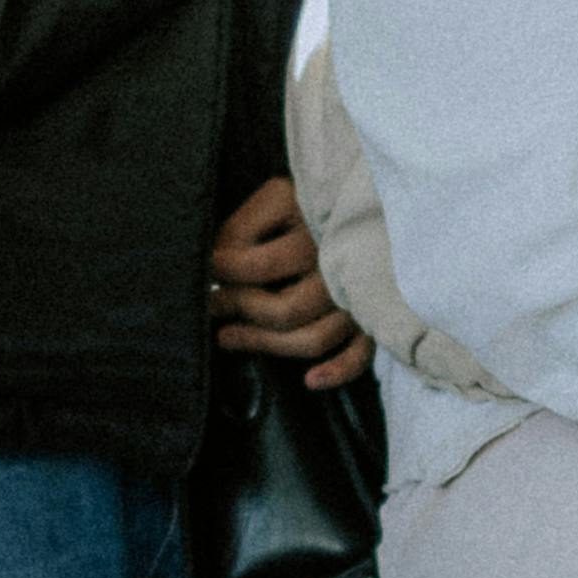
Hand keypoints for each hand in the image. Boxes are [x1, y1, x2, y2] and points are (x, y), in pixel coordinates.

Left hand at [209, 165, 370, 392]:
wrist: (367, 199)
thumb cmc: (313, 198)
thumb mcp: (275, 196)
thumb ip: (243, 228)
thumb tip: (213, 269)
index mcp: (316, 234)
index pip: (259, 267)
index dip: (225, 272)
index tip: (207, 266)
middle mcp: (339, 270)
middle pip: (283, 312)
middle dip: (240, 310)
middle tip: (212, 303)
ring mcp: (357, 297)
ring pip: (312, 339)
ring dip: (264, 345)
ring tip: (226, 336)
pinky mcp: (370, 316)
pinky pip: (360, 354)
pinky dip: (339, 371)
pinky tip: (310, 381)